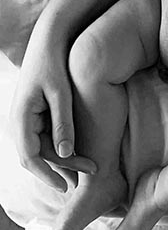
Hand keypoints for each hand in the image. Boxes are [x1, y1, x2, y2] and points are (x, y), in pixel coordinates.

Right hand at [11, 22, 96, 191]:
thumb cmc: (53, 64)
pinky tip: (77, 152)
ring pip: (41, 149)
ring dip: (61, 160)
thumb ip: (63, 124)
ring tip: (85, 170)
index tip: (69, 186)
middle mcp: (18, 124)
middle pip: (37, 157)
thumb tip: (65, 155)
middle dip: (61, 169)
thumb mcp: (60, 94)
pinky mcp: (33, 116)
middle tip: (87, 177)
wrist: (47, 43)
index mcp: (21, 120)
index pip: (31, 158)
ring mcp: (24, 121)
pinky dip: (59, 147)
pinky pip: (43, 138)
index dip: (50, 175)